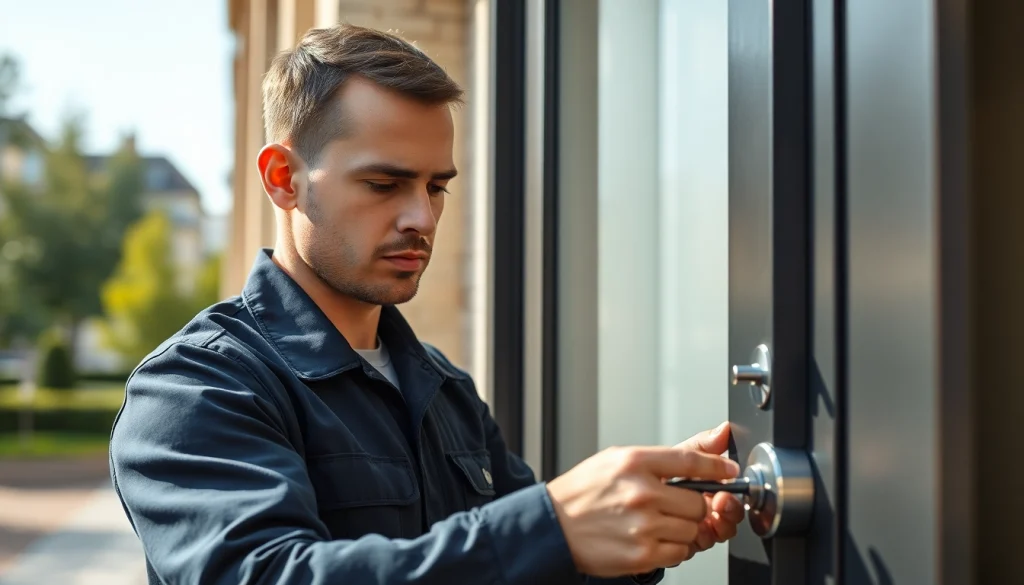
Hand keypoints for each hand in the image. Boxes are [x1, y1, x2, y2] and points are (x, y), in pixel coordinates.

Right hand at [545, 440, 740, 576]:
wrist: (552, 525)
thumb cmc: (585, 491)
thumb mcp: (619, 459)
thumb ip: (670, 454)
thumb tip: (718, 436)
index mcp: (634, 462)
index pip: (691, 460)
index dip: (717, 467)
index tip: (727, 471)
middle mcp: (640, 492)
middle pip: (698, 502)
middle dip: (691, 506)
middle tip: (672, 505)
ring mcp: (642, 526)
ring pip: (692, 530)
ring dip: (681, 529)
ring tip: (656, 522)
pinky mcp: (641, 554)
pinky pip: (679, 553)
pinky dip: (672, 548)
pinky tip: (651, 538)